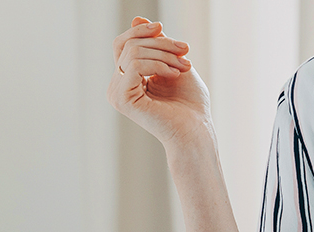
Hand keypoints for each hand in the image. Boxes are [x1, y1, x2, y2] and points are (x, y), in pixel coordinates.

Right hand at [107, 17, 210, 145]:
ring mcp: (117, 93)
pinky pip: (134, 65)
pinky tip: (174, 74)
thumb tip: (136, 18)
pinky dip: (158, 64)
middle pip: (130, 45)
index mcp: (128, 78)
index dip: (144, 33)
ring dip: (164, 55)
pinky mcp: (121, 99)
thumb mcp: (173, 63)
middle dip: (161, 43)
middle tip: (185, 52)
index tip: (167, 33)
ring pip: (133, 52)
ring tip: (184, 67)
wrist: (196, 130)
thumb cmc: (190, 103)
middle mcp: (118, 86)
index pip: (125, 44)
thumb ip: (156, 43)